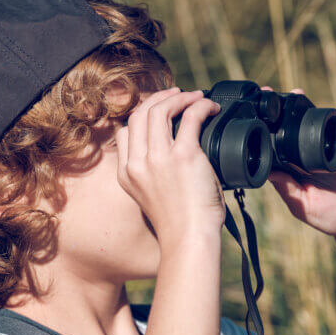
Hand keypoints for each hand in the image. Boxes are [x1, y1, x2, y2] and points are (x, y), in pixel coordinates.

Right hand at [114, 87, 225, 245]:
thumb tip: (170, 151)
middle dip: (159, 98)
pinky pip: (190, 117)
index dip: (143, 116)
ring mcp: (158, 158)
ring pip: (159, 110)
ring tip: (195, 97)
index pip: (125, 133)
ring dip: (179, 97)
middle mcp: (137, 163)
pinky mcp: (183, 156)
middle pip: (140, 115)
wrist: (189, 239)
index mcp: (126, 174)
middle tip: (178, 95)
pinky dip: (201, 106)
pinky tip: (210, 108)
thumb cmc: (179, 223)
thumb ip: (151, 174)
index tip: (161, 112)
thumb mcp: (151, 197)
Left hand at [264, 86, 335, 238]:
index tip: (254, 115)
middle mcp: (307, 154)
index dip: (265, 129)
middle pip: (293, 126)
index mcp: (292, 168)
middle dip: (283, 109)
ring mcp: (328, 148)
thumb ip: (286, 187)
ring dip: (310, 105)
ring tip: (299, 94)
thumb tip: (266, 170)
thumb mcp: (301, 204)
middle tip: (271, 93)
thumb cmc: (328, 217)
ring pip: (318, 121)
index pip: (275, 144)